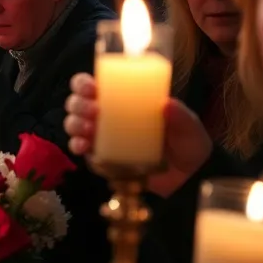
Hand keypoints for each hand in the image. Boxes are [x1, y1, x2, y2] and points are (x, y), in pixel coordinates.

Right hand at [63, 73, 213, 194]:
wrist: (188, 178)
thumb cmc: (187, 144)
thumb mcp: (189, 126)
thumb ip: (180, 115)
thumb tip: (166, 103)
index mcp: (123, 100)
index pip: (92, 85)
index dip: (83, 84)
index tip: (92, 88)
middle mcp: (107, 116)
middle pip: (77, 103)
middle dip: (78, 104)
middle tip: (94, 110)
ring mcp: (101, 138)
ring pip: (73, 124)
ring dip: (75, 123)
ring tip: (89, 129)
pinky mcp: (100, 159)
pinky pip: (80, 150)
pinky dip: (77, 146)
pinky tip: (83, 146)